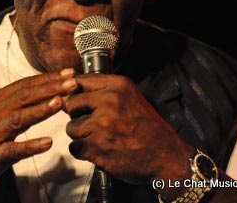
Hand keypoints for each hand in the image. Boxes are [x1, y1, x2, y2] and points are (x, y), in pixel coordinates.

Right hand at [0, 69, 78, 196]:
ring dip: (41, 109)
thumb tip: (27, 97)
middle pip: (24, 96)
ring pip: (19, 118)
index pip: (22, 86)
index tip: (66, 74)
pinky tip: (47, 143)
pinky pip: (13, 150)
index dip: (46, 79)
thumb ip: (4, 106)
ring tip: (61, 102)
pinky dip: (31, 145)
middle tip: (72, 82)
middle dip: (50, 88)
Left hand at [64, 74, 192, 184]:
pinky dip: (83, 151)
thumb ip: (105, 90)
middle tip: (90, 123)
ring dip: (81, 135)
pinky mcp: (97, 147)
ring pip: (71, 128)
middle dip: (76, 115)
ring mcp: (102, 125)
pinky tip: (98, 150)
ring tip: (98, 138)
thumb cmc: (147, 127)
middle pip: (70, 104)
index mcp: (118, 86)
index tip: (76, 100)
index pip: (80, 81)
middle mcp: (109, 101)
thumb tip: (72, 86)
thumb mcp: (130, 97)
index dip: (73, 92)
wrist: (165, 156)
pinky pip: (75, 147)